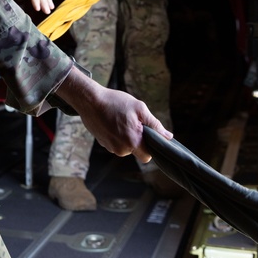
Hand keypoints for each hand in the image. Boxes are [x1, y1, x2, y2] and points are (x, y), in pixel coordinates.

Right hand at [54, 68, 171, 163]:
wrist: (89, 100)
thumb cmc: (115, 102)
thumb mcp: (139, 108)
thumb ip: (154, 125)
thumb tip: (168, 136)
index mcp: (132, 141)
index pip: (147, 156)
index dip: (151, 147)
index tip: (149, 136)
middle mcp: (121, 149)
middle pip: (137, 151)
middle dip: (138, 140)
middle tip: (134, 122)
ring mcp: (110, 147)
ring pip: (126, 147)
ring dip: (127, 136)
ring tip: (121, 120)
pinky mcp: (103, 143)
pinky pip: (116, 143)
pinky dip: (117, 135)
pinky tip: (113, 122)